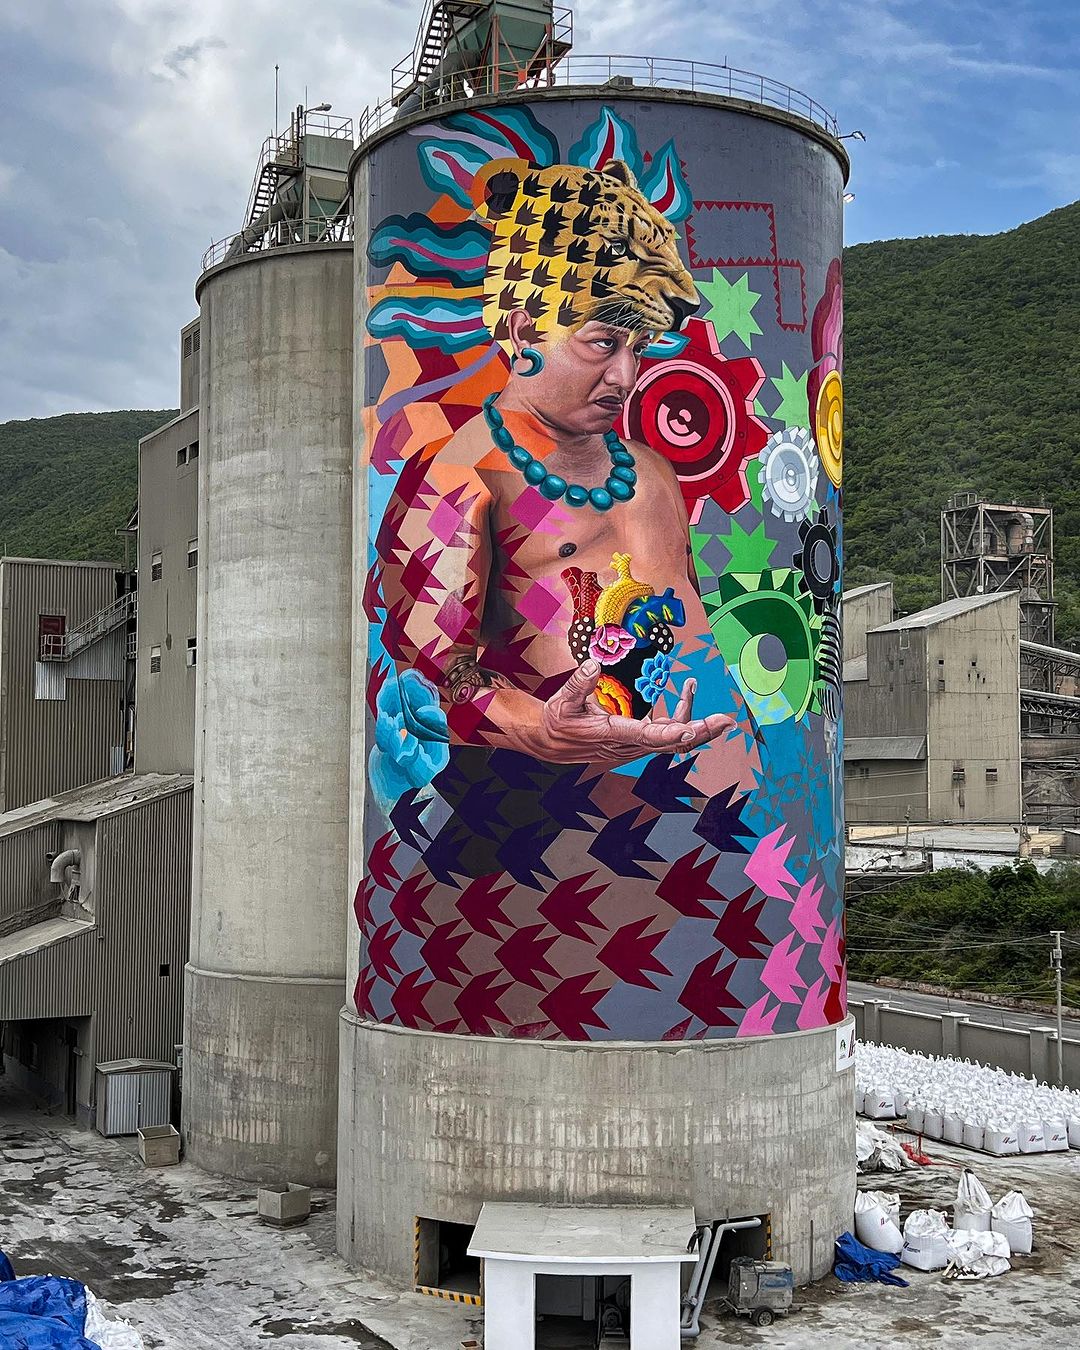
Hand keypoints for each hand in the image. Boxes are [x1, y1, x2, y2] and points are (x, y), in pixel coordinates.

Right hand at [518, 661, 733, 764]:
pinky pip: (666, 735)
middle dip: (701, 731)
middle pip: (672, 743)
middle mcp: (628, 746)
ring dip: (692, 718)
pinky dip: (680, 717)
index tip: (692, 729)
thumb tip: (595, 664)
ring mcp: (635, 747)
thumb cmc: (558, 721)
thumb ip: (578, 683)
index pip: (647, 736)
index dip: (671, 732)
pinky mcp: (637, 744)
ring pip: (673, 739)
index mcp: (612, 734)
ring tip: (692, 684)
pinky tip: (685, 694)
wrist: (550, 744)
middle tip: (727, 720)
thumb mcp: (561, 701)